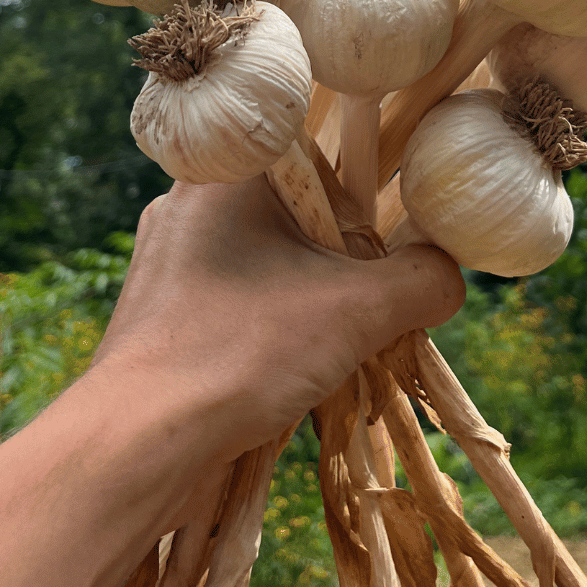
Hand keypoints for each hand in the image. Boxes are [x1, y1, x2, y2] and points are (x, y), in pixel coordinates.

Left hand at [91, 176, 464, 462]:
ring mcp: (170, 257)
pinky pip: (238, 294)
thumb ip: (421, 281)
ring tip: (337, 336)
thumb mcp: (355, 311)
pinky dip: (274, 320)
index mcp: (227, 172)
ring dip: (311, 292)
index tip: (391, 225)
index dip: (364, 181)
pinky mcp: (163, 308)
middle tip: (374, 287)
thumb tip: (450, 276)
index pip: (314, 142)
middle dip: (342, 250)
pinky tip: (293, 363)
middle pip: (294, 206)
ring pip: (267, 256)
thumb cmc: (241, 353)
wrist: (135, 444)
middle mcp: (189, 201)